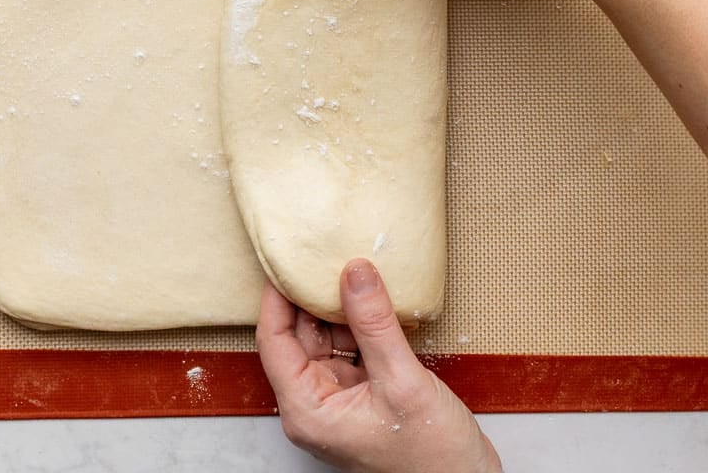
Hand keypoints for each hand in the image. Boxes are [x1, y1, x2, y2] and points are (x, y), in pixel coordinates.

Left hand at [256, 258, 501, 472]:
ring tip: (354, 271)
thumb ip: (375, 324)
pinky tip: (374, 301)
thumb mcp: (402, 381)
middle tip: (326, 256)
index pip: (274, 341)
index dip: (277, 298)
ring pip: (327, 340)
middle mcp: (316, 404)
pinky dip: (362, 325)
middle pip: (298, 337)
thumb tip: (354, 273)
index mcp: (308, 410)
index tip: (287, 260)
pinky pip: (353, 349)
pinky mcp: (364, 394)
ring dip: (340, 309)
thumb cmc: (433, 458)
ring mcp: (340, 399)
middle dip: (312, 297)